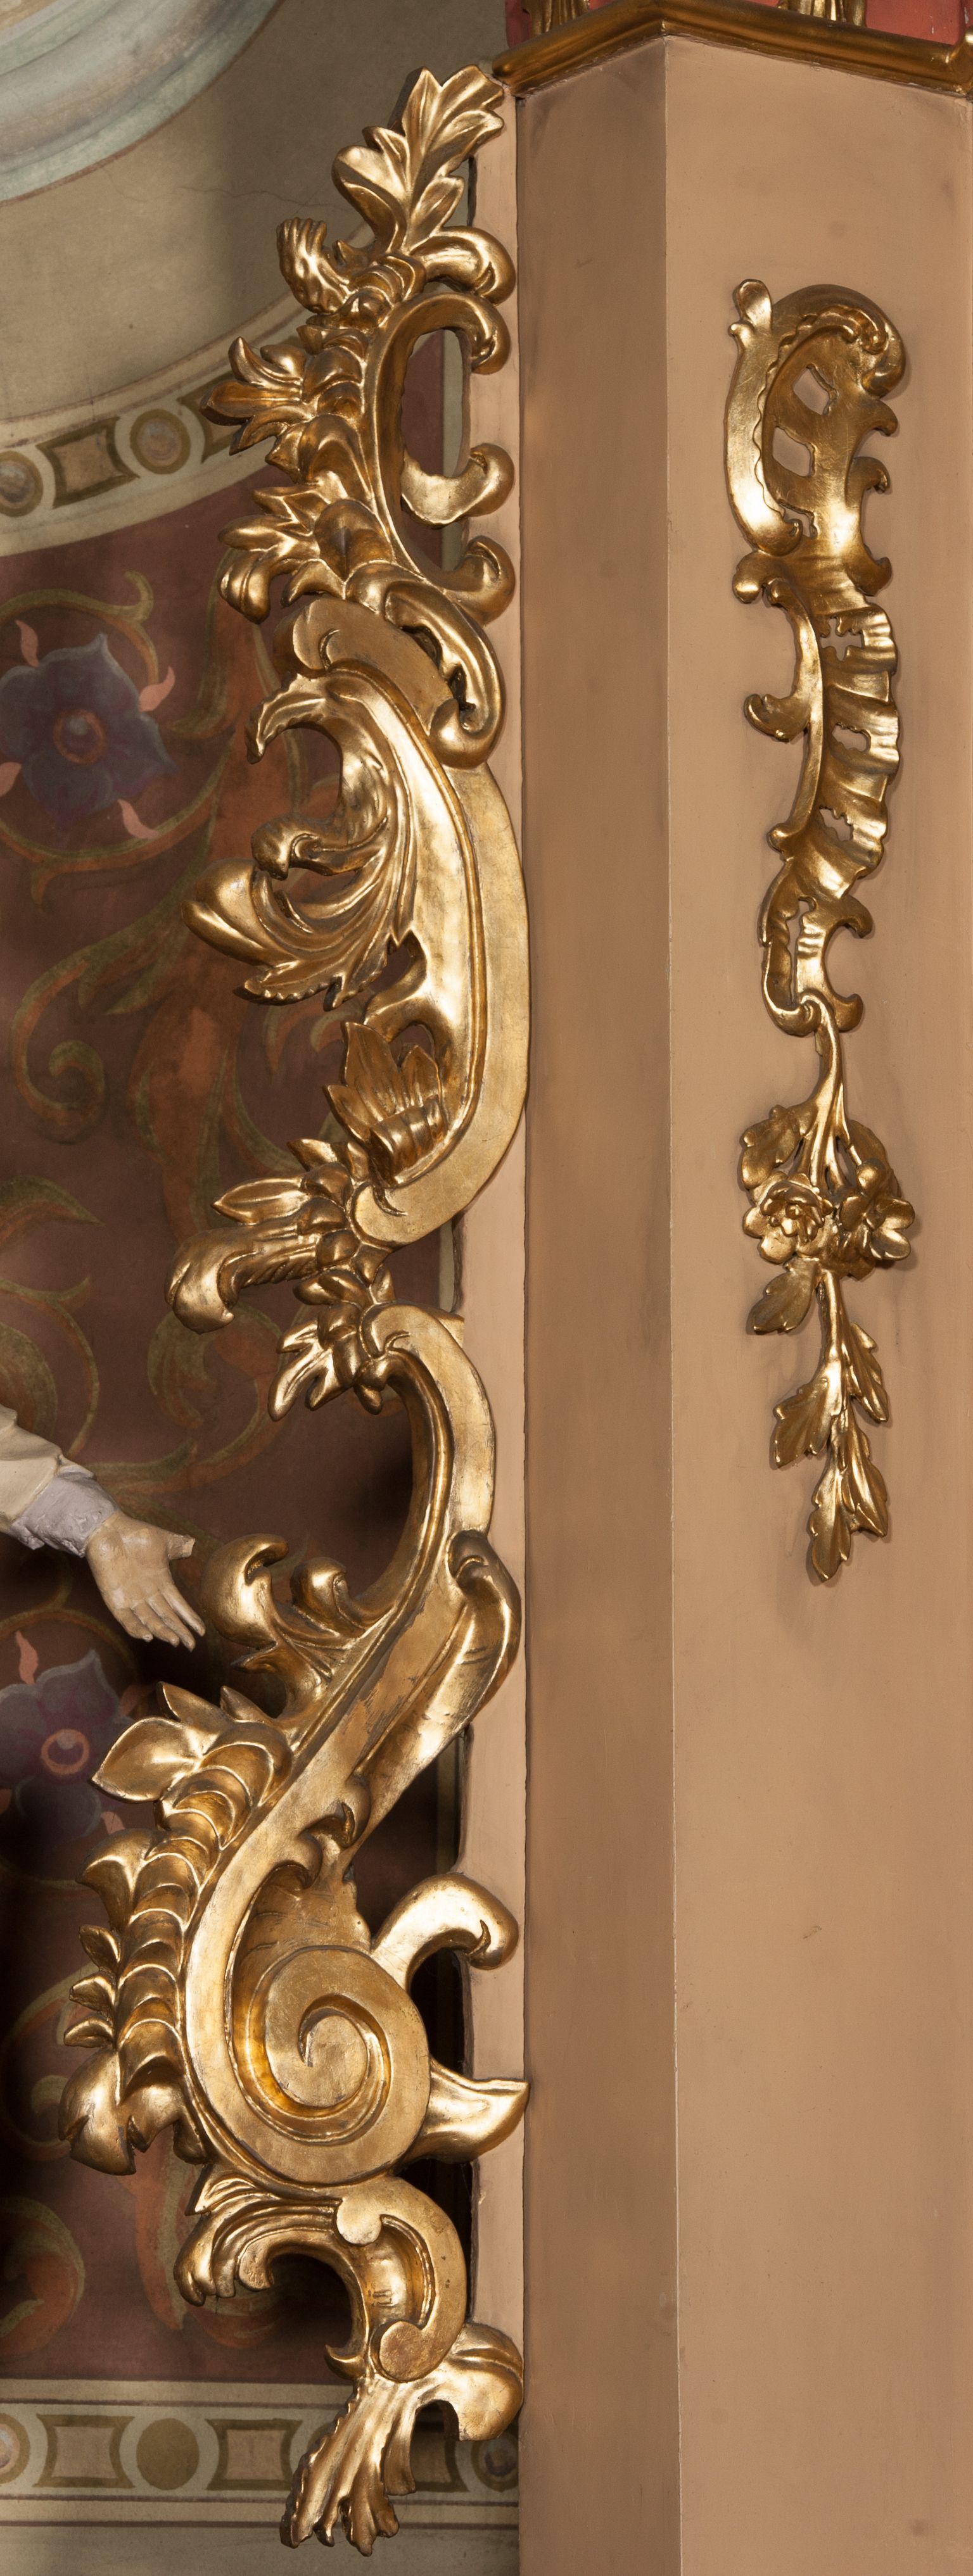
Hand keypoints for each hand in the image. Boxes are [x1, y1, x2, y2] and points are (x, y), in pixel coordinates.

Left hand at [85, 1512, 204, 1649]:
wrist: (109, 1530)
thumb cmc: (136, 1534)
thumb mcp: (164, 1541)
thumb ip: (179, 1546)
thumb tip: (193, 1545)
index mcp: (161, 1583)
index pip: (178, 1605)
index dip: (189, 1618)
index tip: (202, 1631)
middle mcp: (148, 1595)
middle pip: (166, 1618)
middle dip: (179, 1632)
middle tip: (191, 1646)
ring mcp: (132, 1599)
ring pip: (150, 1621)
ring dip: (162, 1632)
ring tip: (174, 1641)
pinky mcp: (115, 1600)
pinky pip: (126, 1619)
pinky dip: (135, 1628)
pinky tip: (147, 1636)